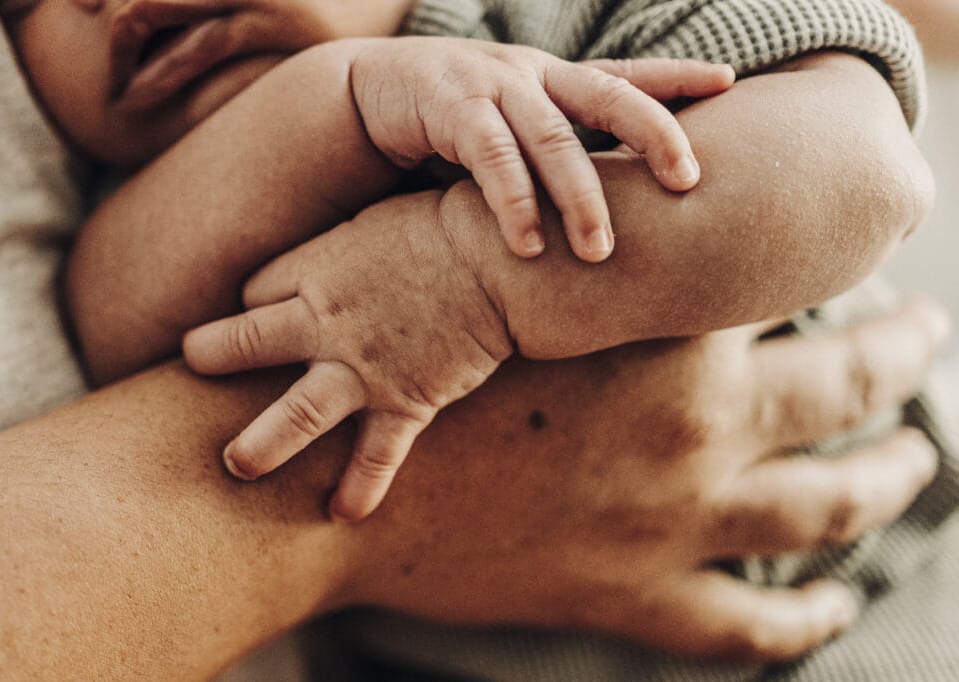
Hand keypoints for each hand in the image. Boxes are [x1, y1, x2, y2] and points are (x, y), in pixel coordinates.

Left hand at [184, 190, 512, 520]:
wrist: (504, 263)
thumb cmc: (446, 228)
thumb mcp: (378, 219)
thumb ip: (343, 245)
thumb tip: (329, 254)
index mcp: (320, 268)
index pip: (257, 291)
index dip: (254, 303)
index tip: (261, 311)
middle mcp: (329, 321)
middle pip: (247, 342)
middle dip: (212, 355)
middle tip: (190, 367)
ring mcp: (365, 367)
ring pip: (297, 413)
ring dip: (261, 444)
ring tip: (236, 467)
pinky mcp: (407, 400)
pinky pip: (376, 455)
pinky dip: (360, 487)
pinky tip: (342, 514)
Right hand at [348, 300, 949, 659]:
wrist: (330, 474)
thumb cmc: (408, 357)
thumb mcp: (506, 287)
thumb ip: (584, 259)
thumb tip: (628, 228)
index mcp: (660, 341)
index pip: (790, 292)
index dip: (829, 276)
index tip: (843, 269)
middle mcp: (691, 431)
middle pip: (847, 386)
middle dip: (900, 354)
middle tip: (928, 335)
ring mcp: (673, 523)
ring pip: (827, 505)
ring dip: (887, 479)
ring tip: (915, 463)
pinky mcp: (631, 598)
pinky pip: (746, 625)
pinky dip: (800, 619)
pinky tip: (834, 606)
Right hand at [350, 37, 734, 260]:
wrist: (364, 99)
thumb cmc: (447, 128)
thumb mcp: (508, 137)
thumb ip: (549, 160)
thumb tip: (609, 214)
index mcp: (552, 80)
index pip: (624, 76)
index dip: (677, 76)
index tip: (731, 81)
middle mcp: (532, 74)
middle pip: (609, 97)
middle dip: (654, 135)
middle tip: (688, 183)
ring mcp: (492, 84)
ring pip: (554, 137)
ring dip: (580, 196)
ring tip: (599, 250)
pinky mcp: (450, 103)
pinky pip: (492, 155)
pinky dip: (513, 202)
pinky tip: (529, 244)